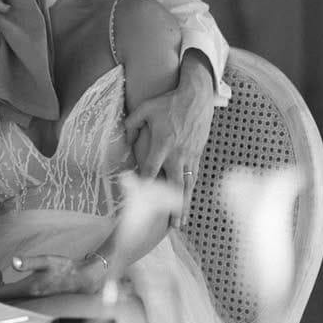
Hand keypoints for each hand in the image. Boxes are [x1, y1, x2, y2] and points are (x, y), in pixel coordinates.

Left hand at [0, 253, 103, 300]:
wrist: (80, 279)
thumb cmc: (64, 269)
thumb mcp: (46, 260)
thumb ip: (29, 261)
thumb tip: (14, 261)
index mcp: (29, 289)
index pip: (1, 293)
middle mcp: (28, 299)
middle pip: (0, 301)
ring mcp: (31, 301)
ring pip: (6, 303)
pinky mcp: (33, 300)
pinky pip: (13, 302)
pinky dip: (5, 294)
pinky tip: (6, 283)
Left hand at [123, 53, 214, 225]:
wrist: (197, 96)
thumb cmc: (168, 101)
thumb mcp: (145, 108)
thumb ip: (131, 124)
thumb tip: (125, 140)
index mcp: (163, 144)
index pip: (151, 170)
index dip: (145, 187)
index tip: (139, 203)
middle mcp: (178, 153)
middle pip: (175, 186)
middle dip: (173, 208)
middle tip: (171, 226)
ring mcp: (190, 154)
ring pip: (187, 184)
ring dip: (184, 204)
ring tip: (182, 222)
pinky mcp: (198, 152)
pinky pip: (195, 174)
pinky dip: (191, 189)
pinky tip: (187, 200)